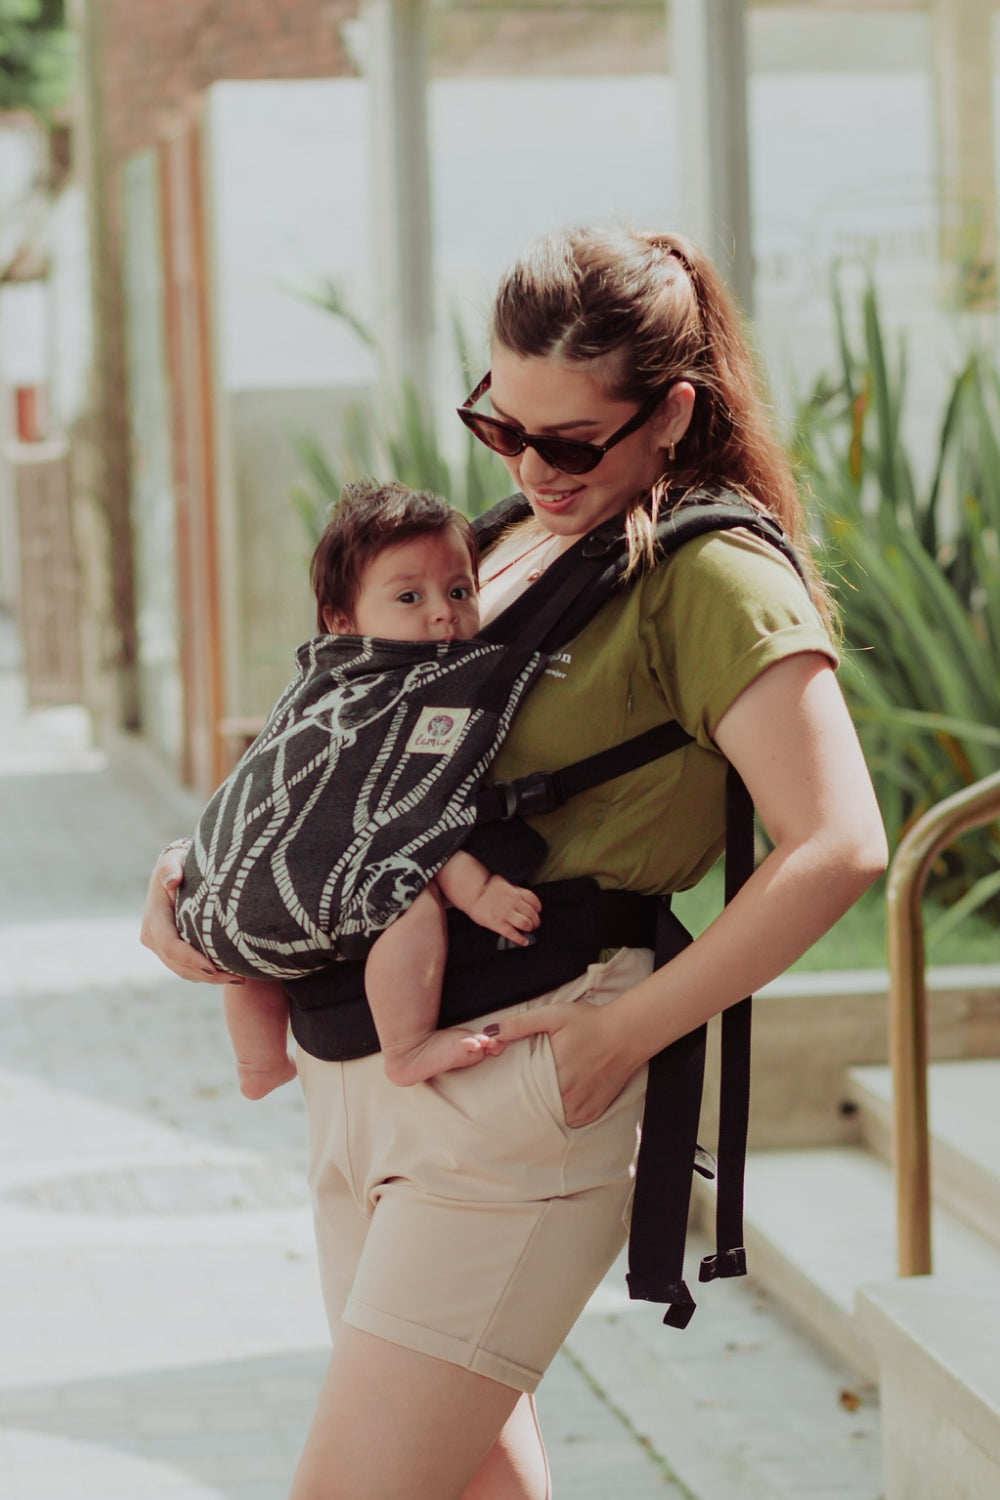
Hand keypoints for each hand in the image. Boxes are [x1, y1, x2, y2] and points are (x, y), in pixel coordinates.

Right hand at [139, 843, 243, 984]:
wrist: (175, 872)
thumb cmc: (179, 864)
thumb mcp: (174, 860)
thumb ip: (171, 867)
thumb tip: (172, 880)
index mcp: (153, 918)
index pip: (171, 946)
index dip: (191, 960)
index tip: (214, 968)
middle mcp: (152, 937)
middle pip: (178, 965)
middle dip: (207, 975)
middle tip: (239, 978)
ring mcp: (160, 946)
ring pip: (183, 972)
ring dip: (210, 979)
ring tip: (240, 978)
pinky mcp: (171, 951)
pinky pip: (187, 969)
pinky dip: (207, 974)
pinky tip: (231, 972)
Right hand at [468, 877, 541, 947]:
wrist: (473, 895)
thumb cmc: (489, 889)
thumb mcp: (505, 883)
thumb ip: (516, 890)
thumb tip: (526, 900)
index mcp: (516, 891)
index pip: (534, 901)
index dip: (537, 909)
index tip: (536, 912)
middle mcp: (513, 902)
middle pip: (532, 914)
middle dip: (535, 921)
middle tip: (533, 924)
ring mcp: (505, 913)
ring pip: (526, 924)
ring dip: (529, 929)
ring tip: (528, 930)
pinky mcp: (497, 923)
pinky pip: (512, 934)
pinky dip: (521, 939)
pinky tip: (524, 942)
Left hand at [489, 1001, 635, 1126]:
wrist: (627, 1033)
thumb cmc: (589, 1022)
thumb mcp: (553, 1015)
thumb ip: (521, 1024)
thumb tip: (491, 1033)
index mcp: (553, 1073)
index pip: (521, 1092)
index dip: (510, 1091)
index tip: (500, 1090)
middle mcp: (568, 1095)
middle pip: (536, 1107)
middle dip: (525, 1102)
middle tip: (517, 1094)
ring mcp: (582, 1106)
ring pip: (552, 1118)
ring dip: (544, 1111)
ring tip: (536, 1100)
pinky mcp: (593, 1112)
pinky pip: (571, 1122)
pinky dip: (562, 1115)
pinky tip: (558, 1102)